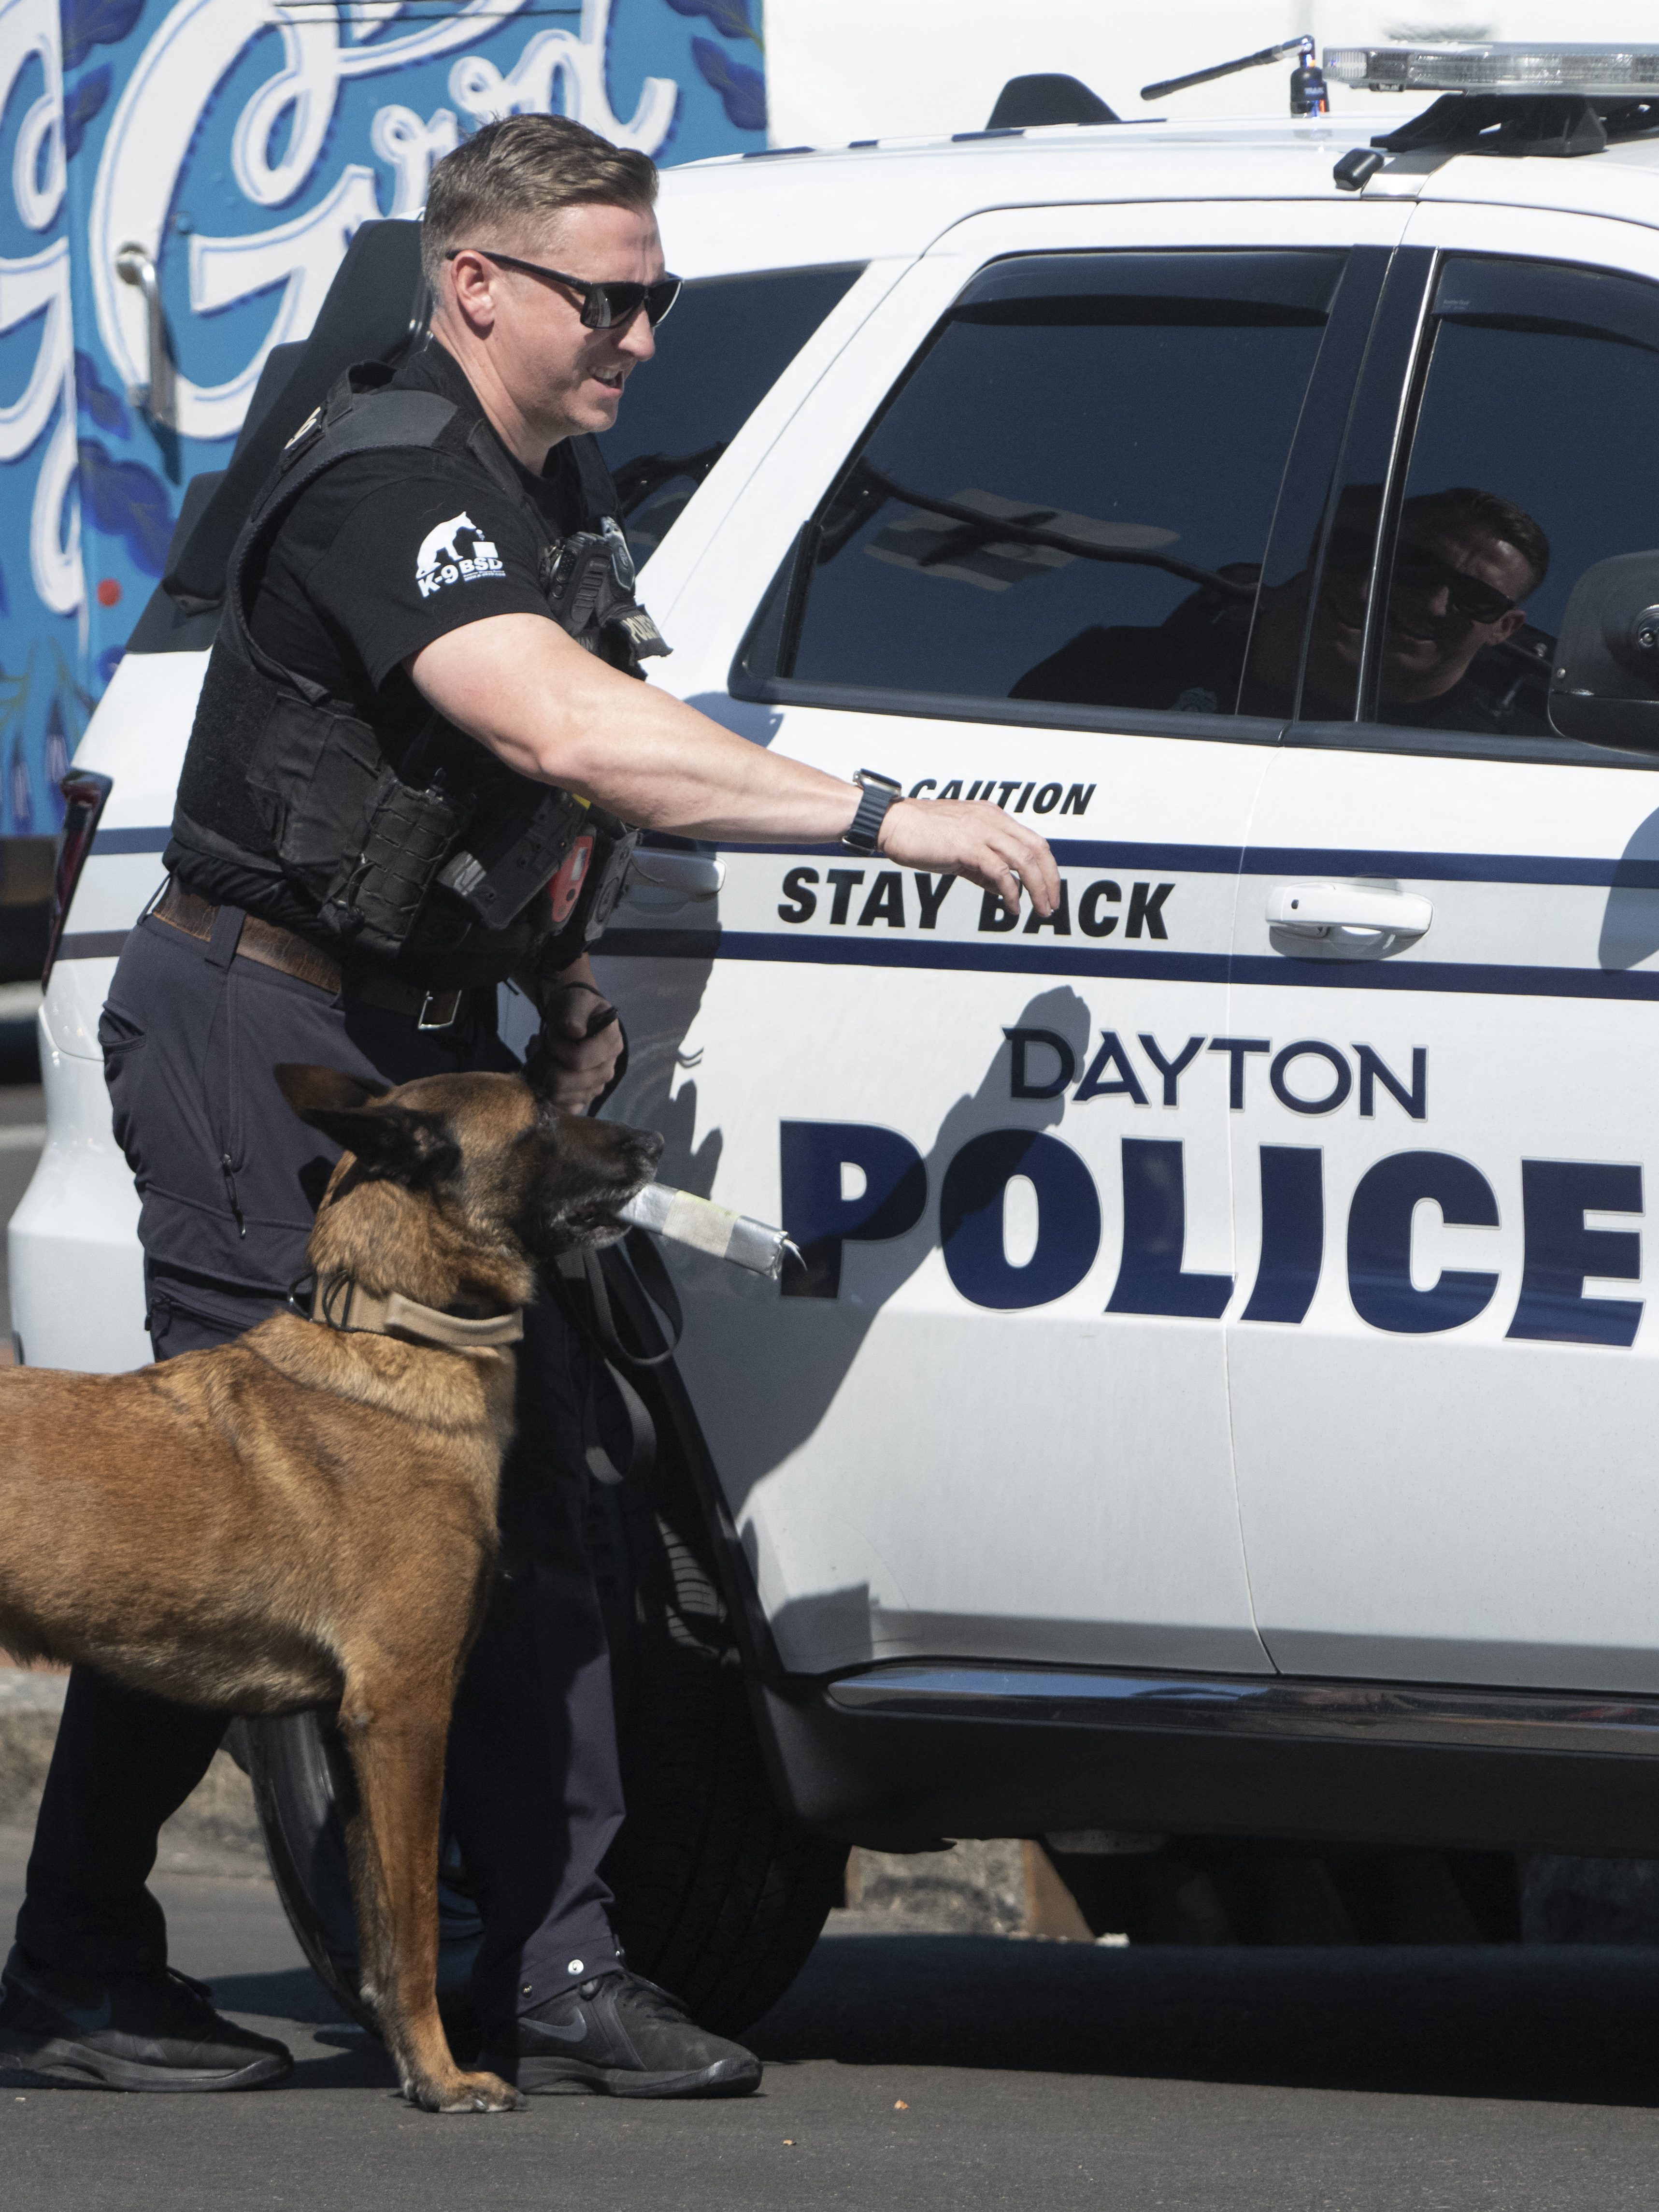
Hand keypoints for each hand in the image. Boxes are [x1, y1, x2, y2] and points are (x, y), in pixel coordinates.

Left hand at [533, 983, 622, 1111]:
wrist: (577, 1017)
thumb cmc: (577, 1007)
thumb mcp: (577, 1000)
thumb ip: (576, 1012)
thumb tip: (574, 1031)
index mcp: (611, 1044)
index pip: (578, 1059)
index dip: (557, 1048)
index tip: (553, 1035)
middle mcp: (608, 1069)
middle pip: (567, 1082)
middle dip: (546, 1064)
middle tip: (541, 1046)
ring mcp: (597, 1086)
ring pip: (561, 1097)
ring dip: (543, 1076)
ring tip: (542, 1055)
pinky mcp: (585, 1097)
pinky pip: (566, 1108)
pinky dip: (548, 1093)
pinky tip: (546, 1073)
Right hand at [876, 798, 1060, 918]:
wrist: (892, 823)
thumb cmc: (920, 835)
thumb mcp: (960, 850)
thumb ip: (983, 868)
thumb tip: (1004, 888)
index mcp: (993, 816)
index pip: (1033, 840)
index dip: (1047, 867)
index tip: (1049, 890)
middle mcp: (992, 820)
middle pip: (1038, 849)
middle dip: (1050, 879)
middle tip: (1052, 905)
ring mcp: (982, 831)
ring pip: (1025, 860)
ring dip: (1038, 888)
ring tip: (1041, 910)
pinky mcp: (968, 846)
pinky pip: (1000, 872)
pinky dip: (1011, 893)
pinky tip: (1012, 907)